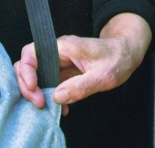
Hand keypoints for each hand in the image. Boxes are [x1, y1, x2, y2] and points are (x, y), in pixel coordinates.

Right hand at [15, 13, 150, 115]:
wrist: (128, 53)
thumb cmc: (118, 58)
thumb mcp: (104, 75)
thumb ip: (82, 86)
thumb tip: (57, 96)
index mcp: (65, 46)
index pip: (31, 53)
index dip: (26, 72)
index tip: (35, 90)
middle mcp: (58, 51)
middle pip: (27, 65)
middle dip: (28, 86)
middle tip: (40, 103)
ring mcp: (60, 61)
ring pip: (36, 75)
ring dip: (37, 93)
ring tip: (48, 107)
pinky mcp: (63, 71)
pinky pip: (48, 82)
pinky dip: (49, 95)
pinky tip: (60, 106)